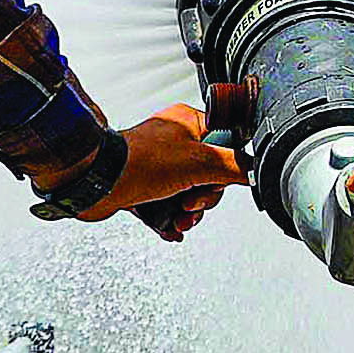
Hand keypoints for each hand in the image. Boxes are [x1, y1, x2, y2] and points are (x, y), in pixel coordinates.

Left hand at [79, 102, 244, 239]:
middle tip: (192, 201)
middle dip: (204, 198)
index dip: (227, 167)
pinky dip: (171, 220)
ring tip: (179, 219)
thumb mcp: (201, 162)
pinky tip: (170, 227)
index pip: (226, 143)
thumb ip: (235, 166)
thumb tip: (257, 170)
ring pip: (190, 195)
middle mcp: (175, 143)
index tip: (222, 180)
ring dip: (188, 213)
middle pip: (210, 176)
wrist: (96, 181)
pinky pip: (168, 207)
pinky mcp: (144, 187)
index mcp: (190, 124)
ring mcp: (159, 166)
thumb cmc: (139, 161)